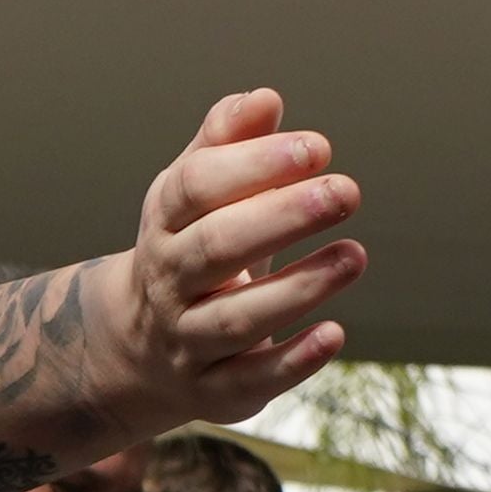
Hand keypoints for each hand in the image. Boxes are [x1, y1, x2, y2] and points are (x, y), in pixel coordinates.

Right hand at [86, 92, 367, 432]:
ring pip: (234, 318)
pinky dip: (291, 361)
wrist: (135, 345)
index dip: (253, 164)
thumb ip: (228, 143)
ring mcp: (185, 341)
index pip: (196, 187)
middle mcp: (168, 282)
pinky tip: (335, 334)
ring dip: (298, 288)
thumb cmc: (188, 246)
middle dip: (282, 218)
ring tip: (355, 255)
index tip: (318, 146)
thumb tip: (264, 99)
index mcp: (163, 223)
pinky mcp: (212, 392)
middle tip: (347, 191)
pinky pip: (248, 380)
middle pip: (216, 249)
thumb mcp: (194, 192)